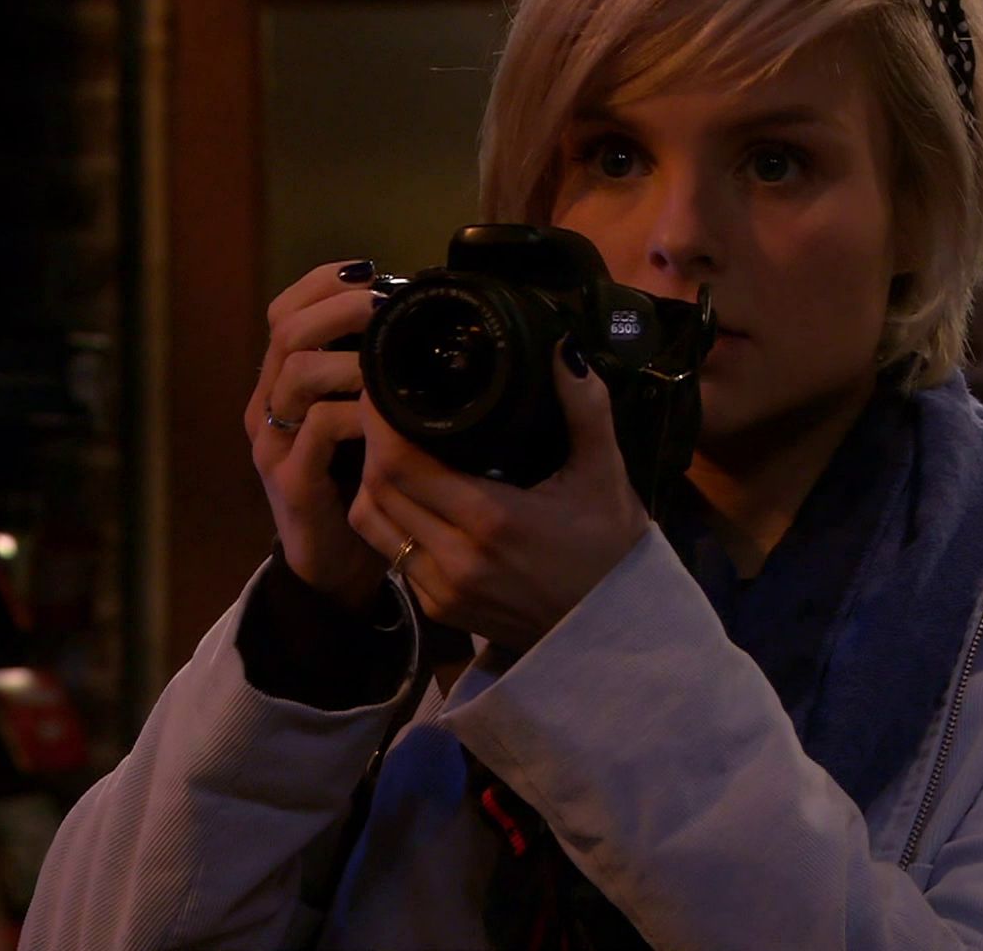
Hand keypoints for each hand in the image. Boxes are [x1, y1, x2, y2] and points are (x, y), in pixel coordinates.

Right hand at [247, 260, 385, 612]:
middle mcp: (268, 406)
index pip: (284, 310)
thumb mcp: (366, 417)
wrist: (338, 566)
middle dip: (338, 307)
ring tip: (387, 357)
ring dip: (348, 356)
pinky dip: (355, 413)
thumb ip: (375, 373)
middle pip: (285, 330)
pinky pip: (317, 430)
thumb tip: (421, 320)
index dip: (322, 282)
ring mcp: (274, 444)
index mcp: (283, 382)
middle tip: (384, 306)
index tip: (370, 270)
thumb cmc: (360, 482)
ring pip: (296, 373)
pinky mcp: (291, 481)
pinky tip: (386, 414)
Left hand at [346, 339, 650, 652]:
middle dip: (370, 441)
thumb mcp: (605, 474)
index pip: (402, 463)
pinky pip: (390, 552)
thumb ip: (585, 407)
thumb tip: (564, 347)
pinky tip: (404, 490)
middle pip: (377, 488)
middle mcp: (456, 558)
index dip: (378, 420)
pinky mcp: (438, 610)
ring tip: (387, 444)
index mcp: (492, 520)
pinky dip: (386, 515)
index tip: (379, 384)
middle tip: (380, 403)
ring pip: (372, 522)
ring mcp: (442, 589)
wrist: (612, 634)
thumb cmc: (611, 551)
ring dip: (371, 480)